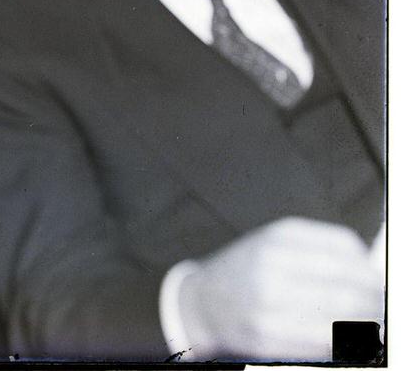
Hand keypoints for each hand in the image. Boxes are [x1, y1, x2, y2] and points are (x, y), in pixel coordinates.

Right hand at [177, 217, 382, 360]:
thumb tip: (370, 271)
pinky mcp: (266, 336)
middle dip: (375, 303)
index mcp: (278, 238)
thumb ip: (319, 250)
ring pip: (341, 319)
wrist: (202, 303)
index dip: (371, 270)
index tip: (379, 282)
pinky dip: (344, 344)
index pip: (345, 250)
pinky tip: (346, 340)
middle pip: (348, 288)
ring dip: (365, 327)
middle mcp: (272, 266)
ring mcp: (267, 303)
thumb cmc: (245, 274)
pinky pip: (322, 343)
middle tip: (381, 310)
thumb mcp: (274, 244)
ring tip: (370, 328)